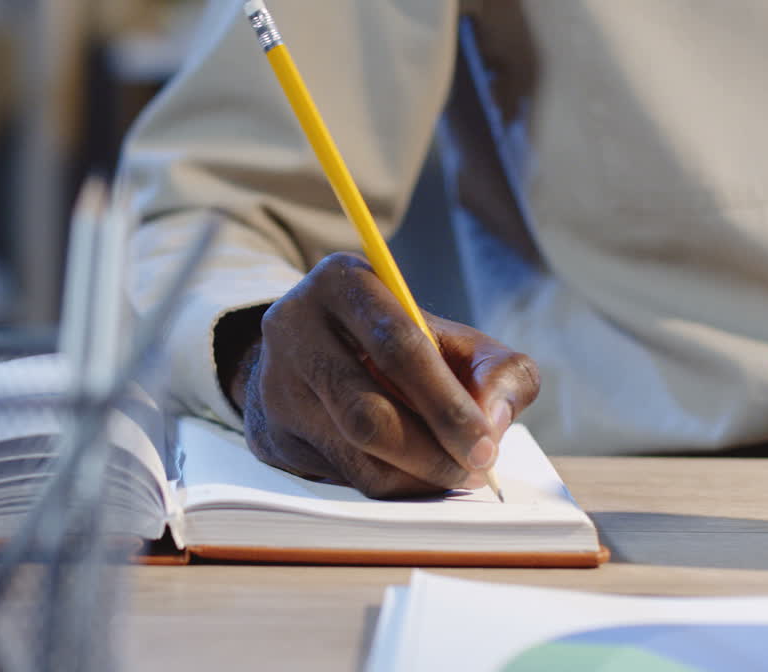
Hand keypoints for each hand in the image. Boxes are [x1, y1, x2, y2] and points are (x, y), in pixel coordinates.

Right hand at [216, 253, 539, 497]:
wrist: (310, 353)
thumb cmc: (396, 345)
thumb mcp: (451, 337)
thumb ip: (497, 370)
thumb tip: (493, 422)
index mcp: (343, 283)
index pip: (397, 347)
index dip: (447, 405)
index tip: (486, 446)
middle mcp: (294, 328)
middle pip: (368, 412)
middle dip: (432, 453)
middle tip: (474, 471)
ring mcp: (275, 384)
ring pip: (352, 453)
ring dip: (413, 478)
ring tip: (451, 475)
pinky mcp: (270, 431)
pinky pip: (337, 475)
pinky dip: (386, 485)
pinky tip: (411, 474)